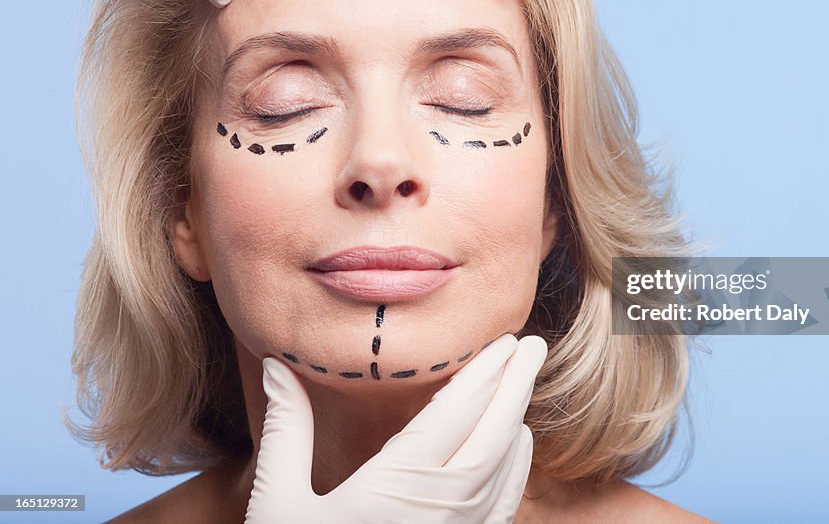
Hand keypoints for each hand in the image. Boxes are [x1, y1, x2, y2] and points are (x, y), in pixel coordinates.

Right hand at [244, 333, 547, 523]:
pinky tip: (519, 441)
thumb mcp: (278, 502)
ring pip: (504, 468)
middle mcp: (438, 510)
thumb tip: (276, 365)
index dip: (483, 373)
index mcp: (394, 487)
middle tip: (533, 345)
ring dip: (516, 419)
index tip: (503, 341)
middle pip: (492, 435)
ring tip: (522, 380)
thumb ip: (287, 431)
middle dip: (515, 385)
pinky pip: (503, 506)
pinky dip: (517, 466)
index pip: (454, 415)